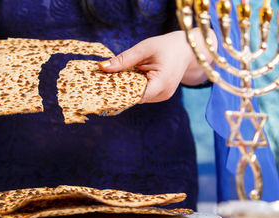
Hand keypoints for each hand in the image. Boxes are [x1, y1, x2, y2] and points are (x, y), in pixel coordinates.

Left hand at [99, 29, 215, 102]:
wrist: (189, 49)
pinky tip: (130, 78)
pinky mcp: (161, 95)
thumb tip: (102, 67)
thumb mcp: (144, 49)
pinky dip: (135, 87)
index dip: (118, 93)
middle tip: (105, 79)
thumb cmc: (167, 46)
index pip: (133, 96)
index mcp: (160, 84)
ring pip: (138, 97)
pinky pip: (144, 94)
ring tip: (118, 76)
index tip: (103, 87)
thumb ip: (124, 60)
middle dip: (121, 89)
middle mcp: (162, 94)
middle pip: (134, 97)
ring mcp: (163, 96)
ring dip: (128, 88)